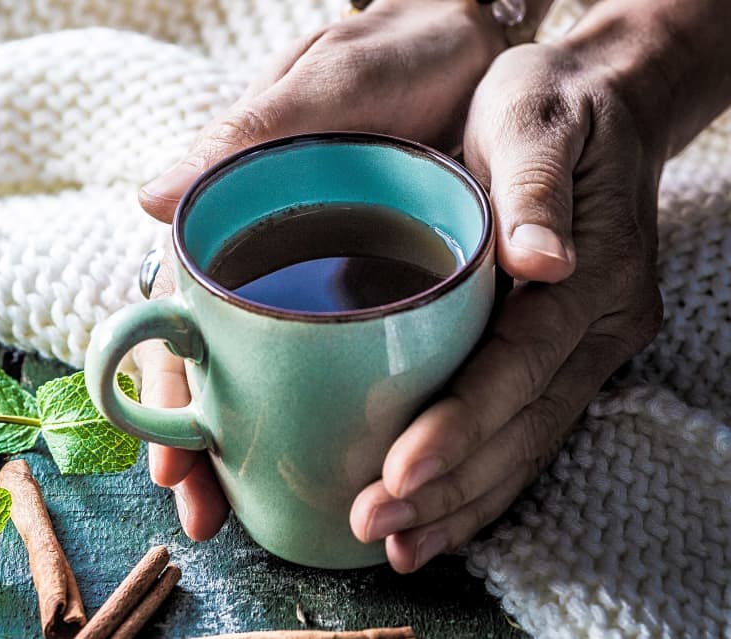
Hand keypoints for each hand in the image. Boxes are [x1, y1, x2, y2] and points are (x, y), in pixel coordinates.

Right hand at [137, 0, 506, 540]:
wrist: (476, 46)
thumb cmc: (390, 54)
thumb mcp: (324, 88)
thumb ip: (251, 133)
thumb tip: (152, 200)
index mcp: (249, 224)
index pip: (187, 323)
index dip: (170, 396)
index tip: (172, 470)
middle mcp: (290, 266)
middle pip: (232, 368)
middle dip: (214, 446)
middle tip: (214, 516)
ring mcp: (347, 285)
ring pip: (297, 378)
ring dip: (279, 447)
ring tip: (277, 513)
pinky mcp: (409, 293)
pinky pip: (373, 361)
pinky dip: (358, 413)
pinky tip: (359, 458)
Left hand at [349, 42, 664, 571]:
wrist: (595, 107)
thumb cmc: (552, 108)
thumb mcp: (534, 121)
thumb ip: (536, 190)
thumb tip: (544, 259)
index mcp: (592, 277)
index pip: (519, 367)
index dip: (461, 424)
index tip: (397, 471)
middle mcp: (595, 329)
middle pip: (521, 429)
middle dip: (448, 487)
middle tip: (375, 527)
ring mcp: (582, 350)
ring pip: (524, 448)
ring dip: (461, 504)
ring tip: (398, 545)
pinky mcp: (557, 356)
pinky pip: (523, 434)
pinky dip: (479, 483)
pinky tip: (435, 514)